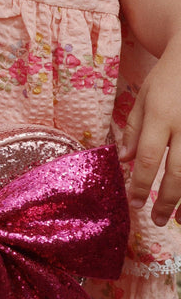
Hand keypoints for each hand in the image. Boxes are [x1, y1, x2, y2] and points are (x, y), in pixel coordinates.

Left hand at [120, 38, 180, 225]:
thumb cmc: (168, 77)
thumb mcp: (143, 97)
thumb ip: (133, 129)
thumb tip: (123, 160)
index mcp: (160, 116)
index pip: (148, 158)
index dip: (140, 184)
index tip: (133, 203)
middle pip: (177, 171)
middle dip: (166, 200)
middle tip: (157, 220)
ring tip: (179, 218)